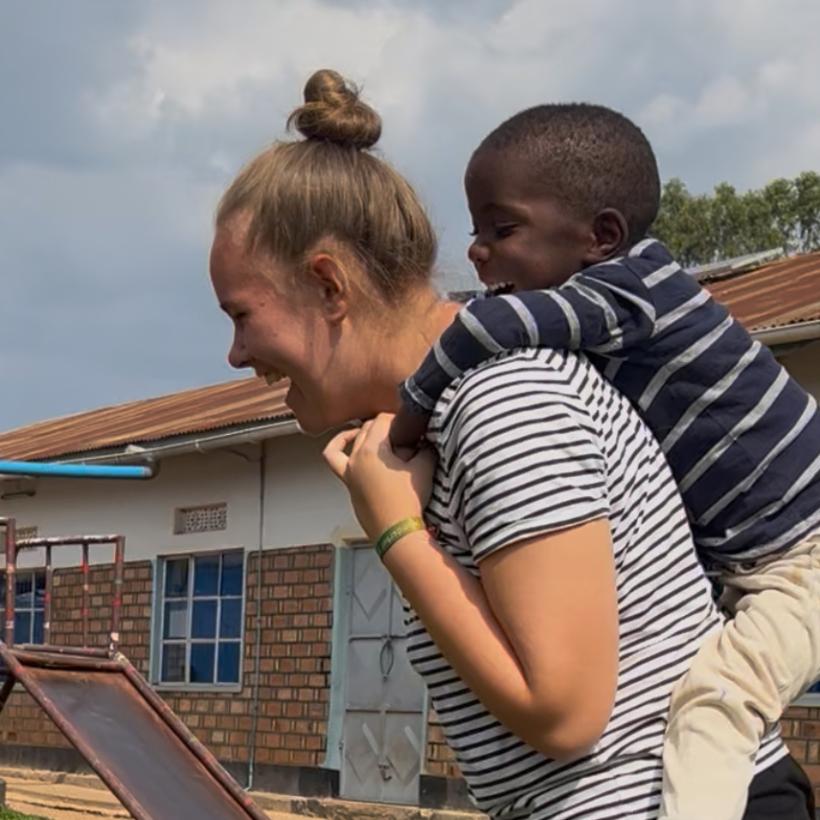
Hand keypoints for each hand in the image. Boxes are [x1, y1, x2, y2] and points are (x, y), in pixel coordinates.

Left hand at [324, 413, 436, 539]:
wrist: (398, 534)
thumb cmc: (409, 500)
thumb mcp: (424, 468)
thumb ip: (425, 448)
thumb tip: (426, 440)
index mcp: (371, 450)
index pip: (382, 420)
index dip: (397, 419)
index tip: (409, 425)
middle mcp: (355, 459)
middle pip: (366, 429)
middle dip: (383, 426)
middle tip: (400, 433)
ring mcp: (349, 475)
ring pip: (343, 446)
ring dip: (351, 436)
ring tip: (362, 433)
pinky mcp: (350, 489)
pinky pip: (338, 465)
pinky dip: (342, 456)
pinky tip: (353, 457)